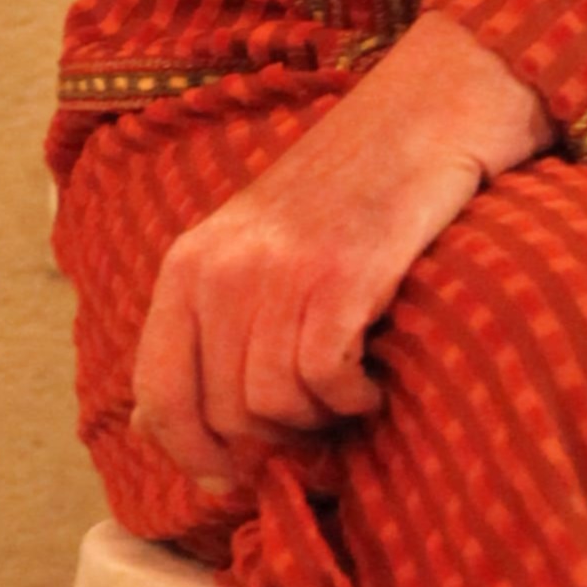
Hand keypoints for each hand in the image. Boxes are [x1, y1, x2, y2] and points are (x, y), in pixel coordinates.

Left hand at [134, 18, 552, 494]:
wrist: (430, 109)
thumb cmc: (348, 191)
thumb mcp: (253, 246)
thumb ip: (210, 325)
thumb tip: (163, 429)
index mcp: (187, 264)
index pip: (156, 395)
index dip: (191, 454)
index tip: (232, 477)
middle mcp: (221, 268)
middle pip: (226, 414)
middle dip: (276, 437)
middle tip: (319, 417)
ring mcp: (279, 270)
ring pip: (276, 406)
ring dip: (322, 417)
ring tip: (349, 385)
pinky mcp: (342, 273)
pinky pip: (326, 381)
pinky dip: (355, 396)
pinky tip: (373, 376)